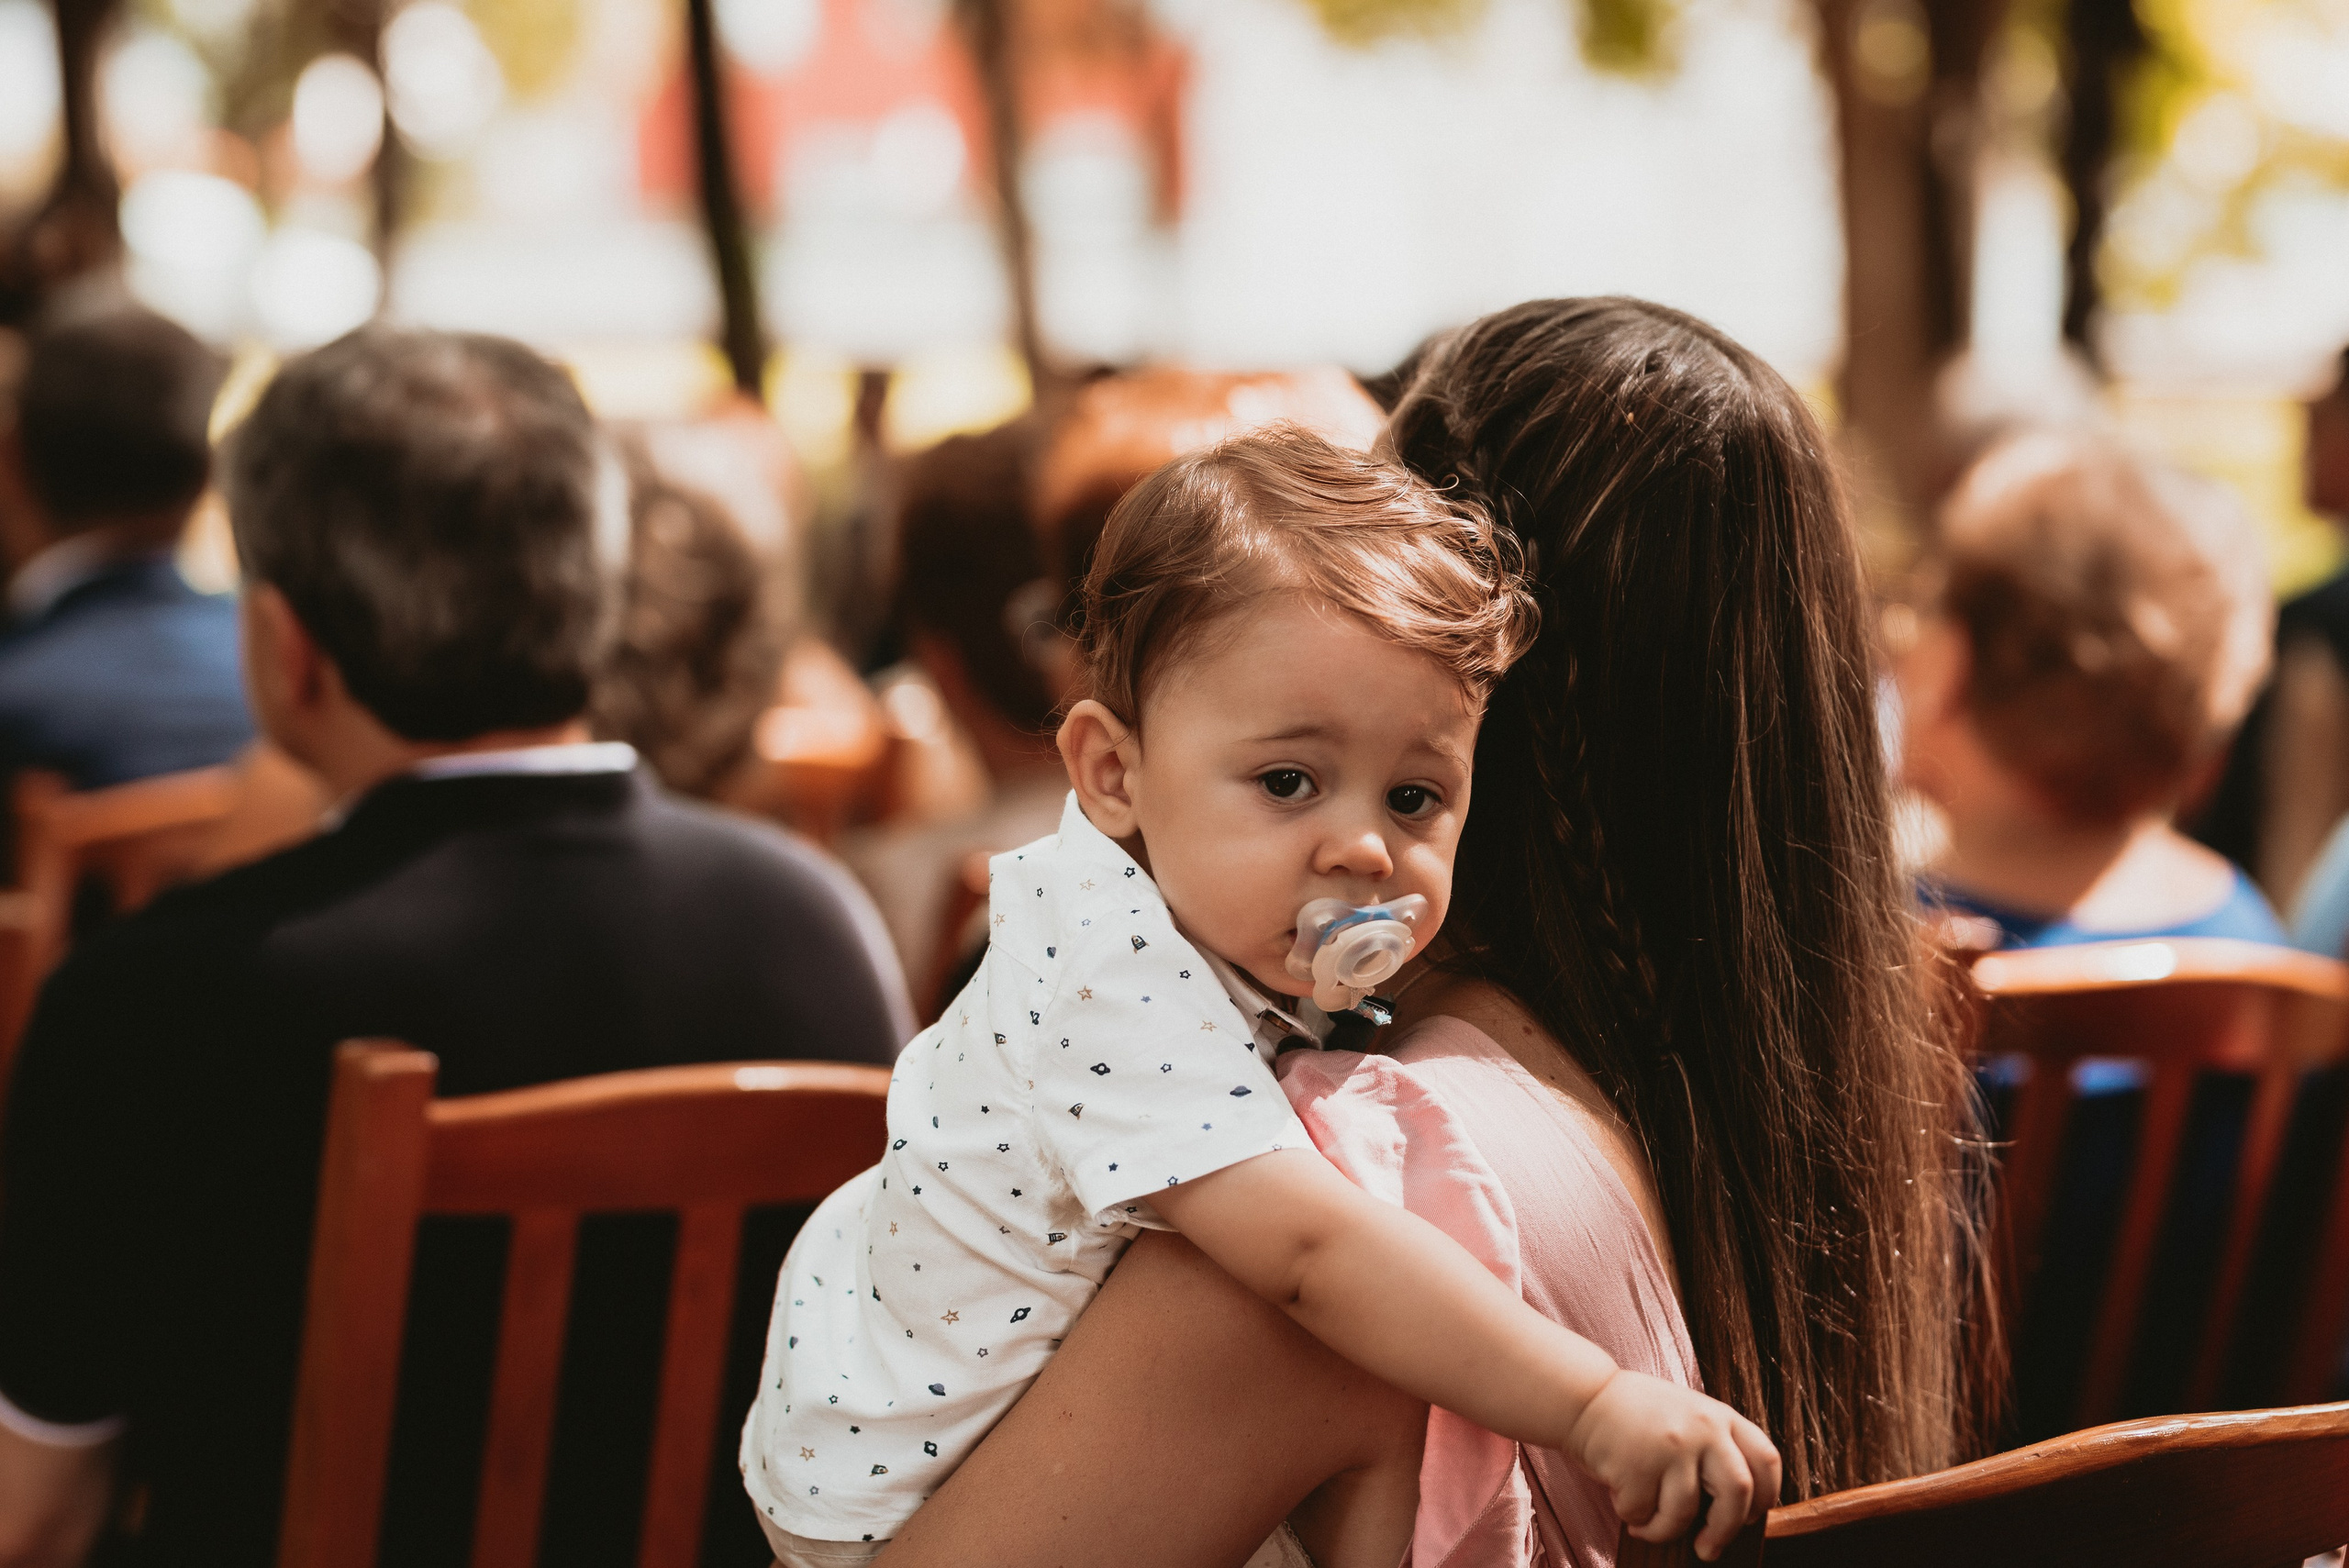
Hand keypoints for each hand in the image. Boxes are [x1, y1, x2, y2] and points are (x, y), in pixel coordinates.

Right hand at [1563, 1369, 1781, 1561]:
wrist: (1584, 1396)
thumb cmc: (1635, 1414)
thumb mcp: (1686, 1415)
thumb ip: (1713, 1447)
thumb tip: (1735, 1511)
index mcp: (1719, 1416)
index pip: (1766, 1460)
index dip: (1765, 1496)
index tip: (1750, 1516)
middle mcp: (1702, 1428)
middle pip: (1738, 1493)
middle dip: (1724, 1531)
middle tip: (1707, 1549)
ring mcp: (1671, 1446)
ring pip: (1685, 1513)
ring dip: (1663, 1530)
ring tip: (1646, 1524)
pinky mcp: (1638, 1464)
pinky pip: (1644, 1513)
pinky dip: (1634, 1517)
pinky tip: (1623, 1499)